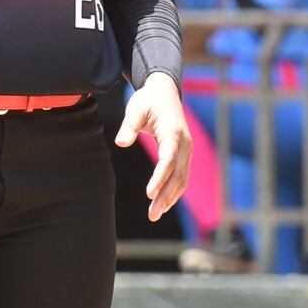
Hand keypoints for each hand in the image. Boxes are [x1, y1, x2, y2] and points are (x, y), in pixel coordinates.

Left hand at [117, 71, 191, 222]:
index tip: (149, 194)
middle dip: (165, 196)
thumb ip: (129, 126)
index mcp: (173, 133)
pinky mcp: (184, 153)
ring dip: (170, 198)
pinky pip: (182, 176)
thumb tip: (121, 143)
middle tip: (151, 215)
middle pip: (177, 175)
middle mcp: (184, 144)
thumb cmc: (147, 100)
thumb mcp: (135, 109)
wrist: (164, 92)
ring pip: (182, 179)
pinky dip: (174, 191)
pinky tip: (163, 203)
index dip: (160, 179)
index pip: (168, 161)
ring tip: (155, 214)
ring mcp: (187, 150)